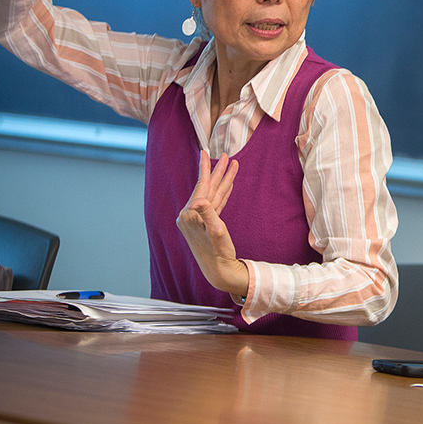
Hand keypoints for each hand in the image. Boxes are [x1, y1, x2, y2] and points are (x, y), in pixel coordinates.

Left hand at [176, 151, 248, 296]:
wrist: (219, 271)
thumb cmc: (218, 253)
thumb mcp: (216, 231)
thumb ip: (207, 213)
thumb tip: (197, 201)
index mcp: (190, 214)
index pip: (201, 186)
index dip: (206, 169)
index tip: (205, 152)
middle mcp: (190, 215)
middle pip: (207, 188)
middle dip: (218, 172)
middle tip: (226, 156)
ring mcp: (197, 219)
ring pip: (213, 194)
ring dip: (223, 181)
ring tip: (232, 166)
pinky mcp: (205, 224)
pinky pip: (215, 203)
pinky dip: (222, 194)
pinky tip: (227, 186)